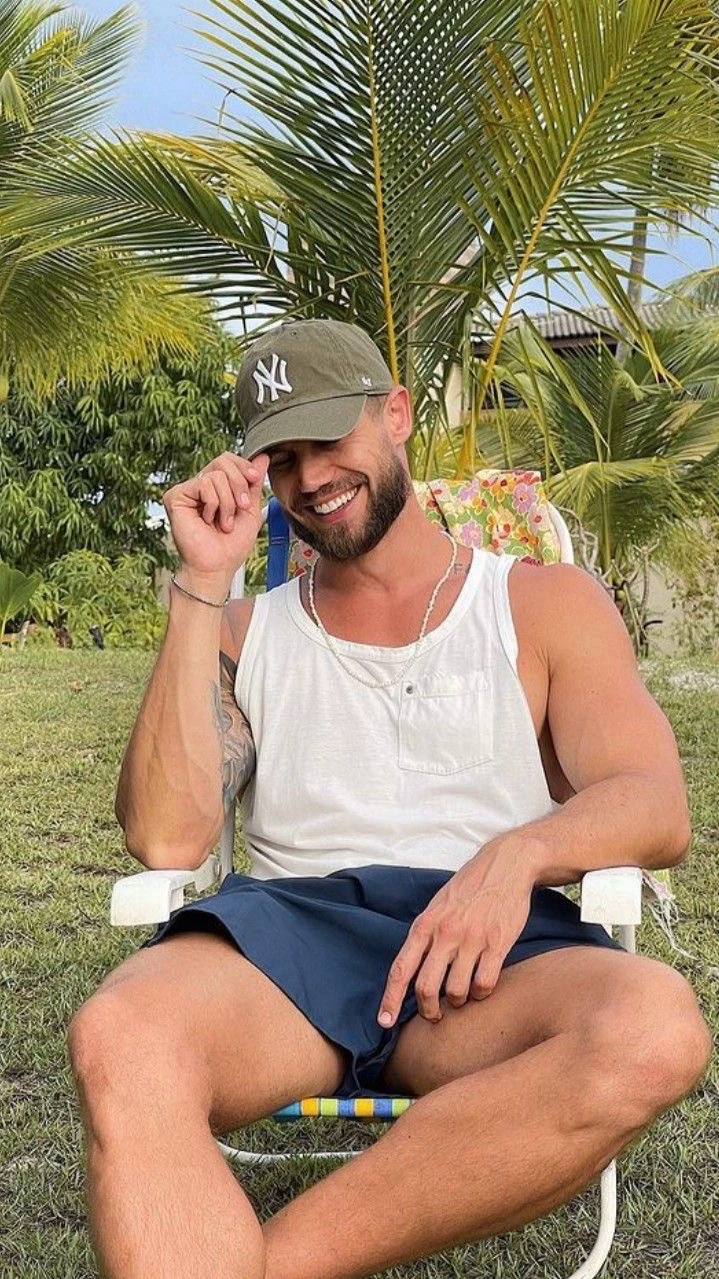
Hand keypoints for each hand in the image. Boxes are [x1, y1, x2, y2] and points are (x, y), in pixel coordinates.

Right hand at [164, 452, 268, 582]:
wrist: (216, 566)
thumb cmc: (231, 545)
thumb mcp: (251, 510)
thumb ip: (254, 483)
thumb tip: (263, 457)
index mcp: (217, 487)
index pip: (229, 460)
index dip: (245, 467)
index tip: (255, 480)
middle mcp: (201, 486)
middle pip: (223, 460)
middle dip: (240, 483)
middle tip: (241, 506)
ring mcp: (188, 491)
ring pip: (216, 475)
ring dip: (228, 502)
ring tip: (223, 522)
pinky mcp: (176, 496)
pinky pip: (203, 484)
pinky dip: (214, 504)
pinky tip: (208, 520)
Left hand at [377, 845, 533, 1026]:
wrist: (505, 865)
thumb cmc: (469, 888)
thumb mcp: (438, 906)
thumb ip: (425, 935)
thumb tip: (410, 970)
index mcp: (426, 924)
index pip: (401, 969)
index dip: (390, 999)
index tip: (385, 1022)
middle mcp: (445, 933)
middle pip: (425, 988)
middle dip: (428, 1011)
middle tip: (434, 1016)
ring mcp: (472, 939)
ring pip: (456, 991)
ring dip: (458, 1002)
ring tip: (462, 996)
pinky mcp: (498, 943)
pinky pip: (484, 983)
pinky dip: (481, 993)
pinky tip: (482, 988)